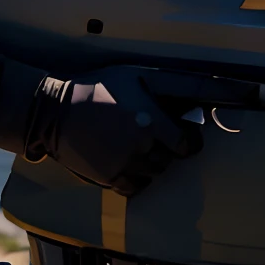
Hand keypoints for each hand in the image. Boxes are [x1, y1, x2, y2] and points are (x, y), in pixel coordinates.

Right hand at [24, 66, 202, 195]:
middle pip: (174, 158)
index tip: (190, 134)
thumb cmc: (101, 88)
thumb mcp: (139, 77)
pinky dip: (138, 177)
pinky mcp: (110, 178)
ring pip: (157, 172)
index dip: (193, 140)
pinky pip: (137, 187)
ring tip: (138, 142)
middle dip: (171, 145)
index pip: (189, 143)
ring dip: (154, 160)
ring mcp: (126, 164)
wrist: (56, 112)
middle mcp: (142, 146)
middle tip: (156, 132)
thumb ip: (174, 87)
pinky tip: (129, 159)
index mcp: (152, 121)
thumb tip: (208, 93)